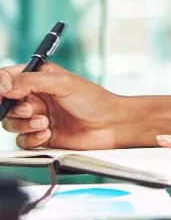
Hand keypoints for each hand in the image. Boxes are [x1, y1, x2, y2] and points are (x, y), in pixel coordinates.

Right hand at [0, 63, 125, 149]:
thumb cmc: (94, 99)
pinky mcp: (40, 136)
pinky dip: (32, 138)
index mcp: (39, 78)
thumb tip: (5, 87)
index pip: (7, 78)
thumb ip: (32, 81)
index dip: (1, 85)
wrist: (110, 125)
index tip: (5, 91)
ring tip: (45, 122)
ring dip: (24, 124)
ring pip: (10, 123)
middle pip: (4, 104)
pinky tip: (48, 134)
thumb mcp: (63, 83)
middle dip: (15, 109)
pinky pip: (21, 140)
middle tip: (32, 110)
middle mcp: (34, 97)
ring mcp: (36, 117)